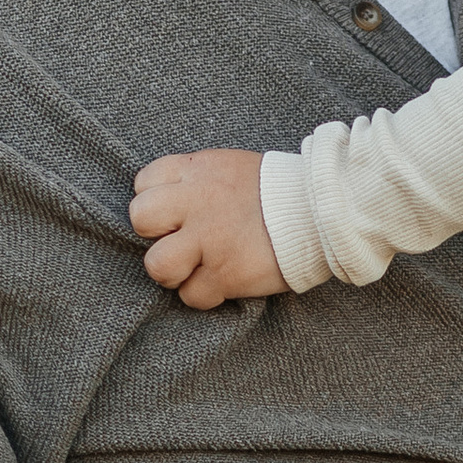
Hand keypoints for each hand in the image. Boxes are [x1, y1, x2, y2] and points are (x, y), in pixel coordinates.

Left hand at [129, 150, 286, 306]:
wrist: (322, 210)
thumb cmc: (277, 190)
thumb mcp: (231, 167)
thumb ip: (196, 179)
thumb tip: (169, 202)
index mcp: (198, 171)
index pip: (143, 183)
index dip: (156, 201)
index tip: (175, 213)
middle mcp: (197, 202)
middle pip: (140, 219)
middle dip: (155, 235)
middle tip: (180, 241)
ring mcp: (210, 240)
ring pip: (157, 265)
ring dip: (172, 271)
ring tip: (193, 268)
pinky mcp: (225, 274)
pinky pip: (191, 296)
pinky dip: (204, 294)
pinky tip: (222, 282)